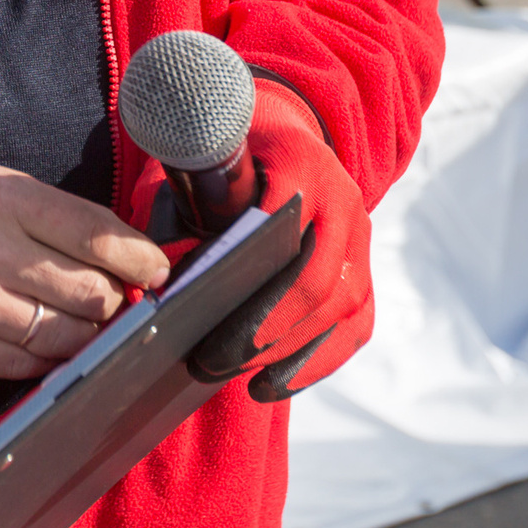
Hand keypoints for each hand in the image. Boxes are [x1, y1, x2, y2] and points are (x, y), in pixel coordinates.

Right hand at [0, 157, 169, 379]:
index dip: (140, 258)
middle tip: (116, 292)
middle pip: (91, 293)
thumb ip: (55, 217)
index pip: (95, 236)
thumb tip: (122, 258)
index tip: (157, 268)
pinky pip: (28, 366)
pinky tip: (47, 337)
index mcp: (3, 199)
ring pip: (67, 337)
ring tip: (82, 316)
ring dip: (88, 331)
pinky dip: (51, 356)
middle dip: (117, 297)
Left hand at [187, 82, 370, 401]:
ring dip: (291, 354)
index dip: (252, 280)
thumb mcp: (202, 167)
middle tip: (212, 360)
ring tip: (240, 380)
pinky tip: (273, 385)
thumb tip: (164, 276)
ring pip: (342, 308)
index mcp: (301, 163)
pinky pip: (354, 326)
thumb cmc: (227, 161)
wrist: (280, 142)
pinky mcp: (364, 271)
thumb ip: (190, 212)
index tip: (209, 316)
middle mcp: (343, 199)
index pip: (284, 230)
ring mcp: (361, 238)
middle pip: (317, 280)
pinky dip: (316, 362)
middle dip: (265, 329)